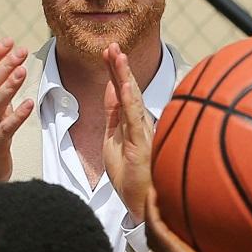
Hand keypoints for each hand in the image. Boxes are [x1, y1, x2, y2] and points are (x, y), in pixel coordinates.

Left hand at [102, 44, 153, 223]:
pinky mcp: (142, 144)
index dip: (114, 71)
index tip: (107, 52)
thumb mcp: (112, 140)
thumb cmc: (130, 177)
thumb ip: (113, 115)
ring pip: (132, 99)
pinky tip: (123, 85)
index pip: (121, 92)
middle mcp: (141, 123)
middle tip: (111, 45)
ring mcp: (143, 132)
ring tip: (116, 56)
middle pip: (128, 89)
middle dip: (118, 66)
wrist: (139, 206)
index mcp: (132, 123)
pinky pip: (134, 118)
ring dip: (123, 76)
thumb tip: (111, 88)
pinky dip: (129, 100)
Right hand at [145, 188, 238, 251]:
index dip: (180, 208)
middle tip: (170, 180)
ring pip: (153, 214)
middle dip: (166, 199)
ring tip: (159, 179)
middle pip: (162, 217)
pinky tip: (155, 187)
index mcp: (184, 248)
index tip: (187, 190)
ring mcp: (163, 241)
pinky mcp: (160, 239)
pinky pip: (151, 215)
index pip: (177, 224)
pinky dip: (151, 201)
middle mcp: (170, 244)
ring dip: (155, 198)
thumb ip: (236, 245)